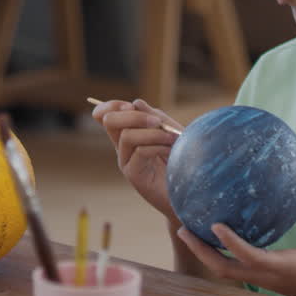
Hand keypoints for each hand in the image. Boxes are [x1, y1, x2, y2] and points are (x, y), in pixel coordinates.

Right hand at [92, 98, 182, 219]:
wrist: (190, 192)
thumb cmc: (182, 160)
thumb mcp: (170, 131)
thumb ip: (155, 117)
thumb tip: (136, 103)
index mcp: (129, 133)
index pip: (106, 115)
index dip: (111, 105)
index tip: (130, 105)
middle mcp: (123, 147)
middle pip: (110, 121)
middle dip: (133, 115)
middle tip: (157, 121)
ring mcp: (126, 161)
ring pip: (127, 136)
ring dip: (153, 133)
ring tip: (173, 138)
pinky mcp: (134, 175)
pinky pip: (140, 152)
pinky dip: (158, 146)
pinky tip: (172, 150)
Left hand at [174, 172, 295, 295]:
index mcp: (280, 267)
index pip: (247, 256)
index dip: (229, 242)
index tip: (213, 224)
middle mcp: (267, 277)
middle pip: (223, 270)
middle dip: (201, 251)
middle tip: (182, 229)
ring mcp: (265, 281)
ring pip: (226, 272)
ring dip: (206, 254)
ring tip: (188, 231)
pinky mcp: (266, 280)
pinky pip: (237, 268)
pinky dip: (221, 254)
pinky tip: (215, 235)